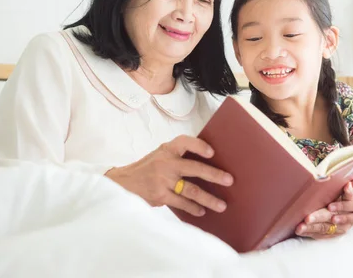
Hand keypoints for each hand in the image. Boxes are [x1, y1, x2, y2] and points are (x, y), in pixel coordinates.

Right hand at [105, 135, 232, 215]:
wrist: (123, 183)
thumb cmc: (149, 167)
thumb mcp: (161, 154)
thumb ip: (179, 155)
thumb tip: (209, 161)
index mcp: (167, 149)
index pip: (184, 142)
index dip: (199, 146)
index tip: (212, 152)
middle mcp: (166, 163)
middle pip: (193, 168)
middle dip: (213, 175)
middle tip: (229, 180)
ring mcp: (163, 180)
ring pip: (191, 190)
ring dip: (208, 199)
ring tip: (222, 205)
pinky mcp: (160, 196)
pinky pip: (181, 203)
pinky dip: (193, 208)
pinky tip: (202, 211)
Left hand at [294, 176, 352, 238]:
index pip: (350, 205)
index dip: (340, 206)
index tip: (329, 207)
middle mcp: (352, 218)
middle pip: (335, 218)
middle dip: (320, 218)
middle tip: (308, 218)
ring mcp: (345, 227)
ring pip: (328, 228)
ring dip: (313, 227)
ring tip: (301, 226)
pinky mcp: (338, 233)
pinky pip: (324, 234)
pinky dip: (312, 232)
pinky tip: (302, 231)